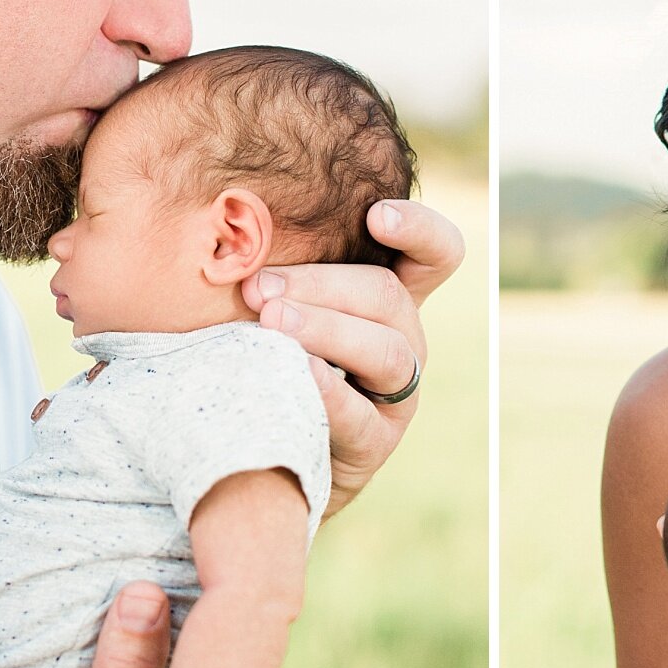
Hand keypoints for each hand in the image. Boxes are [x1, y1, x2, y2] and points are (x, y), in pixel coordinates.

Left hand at [239, 199, 463, 517]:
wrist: (262, 452)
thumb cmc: (266, 357)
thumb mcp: (278, 307)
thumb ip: (278, 272)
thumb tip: (232, 220)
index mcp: (389, 299)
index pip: (435, 255)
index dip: (418, 229)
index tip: (375, 215)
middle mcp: (405, 341)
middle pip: (389, 296)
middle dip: (322, 284)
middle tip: (259, 287)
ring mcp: (398, 395)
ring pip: (385, 351)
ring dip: (326, 329)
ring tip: (272, 322)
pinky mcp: (375, 443)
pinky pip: (360, 416)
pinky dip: (329, 391)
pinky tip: (297, 373)